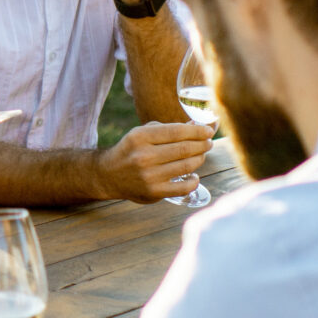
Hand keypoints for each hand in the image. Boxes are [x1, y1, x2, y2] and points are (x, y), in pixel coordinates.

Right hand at [98, 121, 215, 201]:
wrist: (108, 175)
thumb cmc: (131, 150)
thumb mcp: (143, 133)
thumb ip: (168, 130)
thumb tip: (196, 125)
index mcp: (140, 137)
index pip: (177, 131)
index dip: (197, 131)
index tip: (208, 131)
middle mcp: (144, 156)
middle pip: (184, 149)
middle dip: (202, 144)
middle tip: (208, 142)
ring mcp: (149, 176)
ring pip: (186, 166)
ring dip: (199, 159)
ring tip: (202, 154)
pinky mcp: (154, 192)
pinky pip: (183, 188)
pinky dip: (194, 181)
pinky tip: (195, 175)